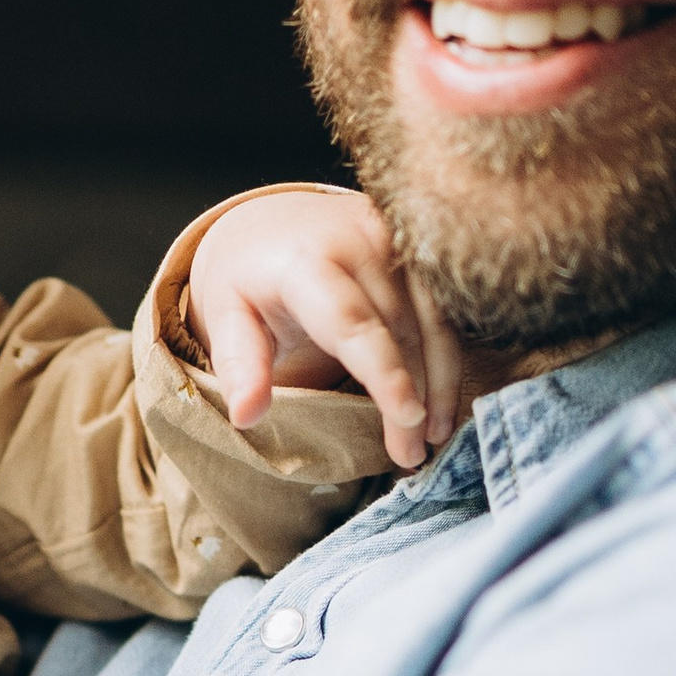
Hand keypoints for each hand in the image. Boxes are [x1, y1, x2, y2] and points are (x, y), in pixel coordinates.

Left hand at [186, 188, 466, 469]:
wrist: (272, 219)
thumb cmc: (249, 279)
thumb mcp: (227, 316)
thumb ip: (239, 364)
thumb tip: (246, 415)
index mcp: (306, 261)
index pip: (353, 322)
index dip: (385, 372)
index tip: (408, 416)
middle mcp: (359, 239)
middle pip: (401, 328)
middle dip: (414, 395)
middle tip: (411, 455)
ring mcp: (397, 238)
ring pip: (436, 318)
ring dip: (441, 380)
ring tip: (434, 437)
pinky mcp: (420, 244)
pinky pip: (447, 307)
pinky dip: (448, 355)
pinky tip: (443, 398)